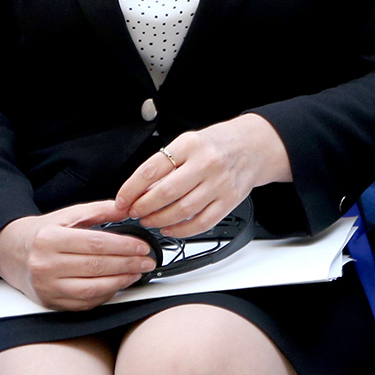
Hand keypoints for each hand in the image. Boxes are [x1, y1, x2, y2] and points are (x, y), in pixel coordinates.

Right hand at [0, 202, 153, 310]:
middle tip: (148, 261)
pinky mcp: (51, 303)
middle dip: (129, 264)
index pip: (96, 244)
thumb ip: (99, 210)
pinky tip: (118, 284)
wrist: (12, 253)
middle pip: (97, 267)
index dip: (124, 246)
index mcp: (49, 240)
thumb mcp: (68, 215)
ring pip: (93, 289)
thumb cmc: (43, 233)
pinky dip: (106, 294)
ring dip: (121, 282)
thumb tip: (128, 208)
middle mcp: (45, 265)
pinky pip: (86, 302)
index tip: (143, 246)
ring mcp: (47, 287)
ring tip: (137, 273)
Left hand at [112, 113, 291, 234]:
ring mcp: (220, 183)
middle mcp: (206, 163)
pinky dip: (181, 230)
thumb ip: (165, 165)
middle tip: (133, 212)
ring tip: (149, 220)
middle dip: (143, 207)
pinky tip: (170, 228)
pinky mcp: (229, 201)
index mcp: (189, 145)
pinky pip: (201, 223)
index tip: (122, 201)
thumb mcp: (187, 143)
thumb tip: (137, 192)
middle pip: (165, 193)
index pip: (151, 170)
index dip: (131, 189)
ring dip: (159, 220)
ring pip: (182, 211)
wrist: (252, 147)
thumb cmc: (215, 145)